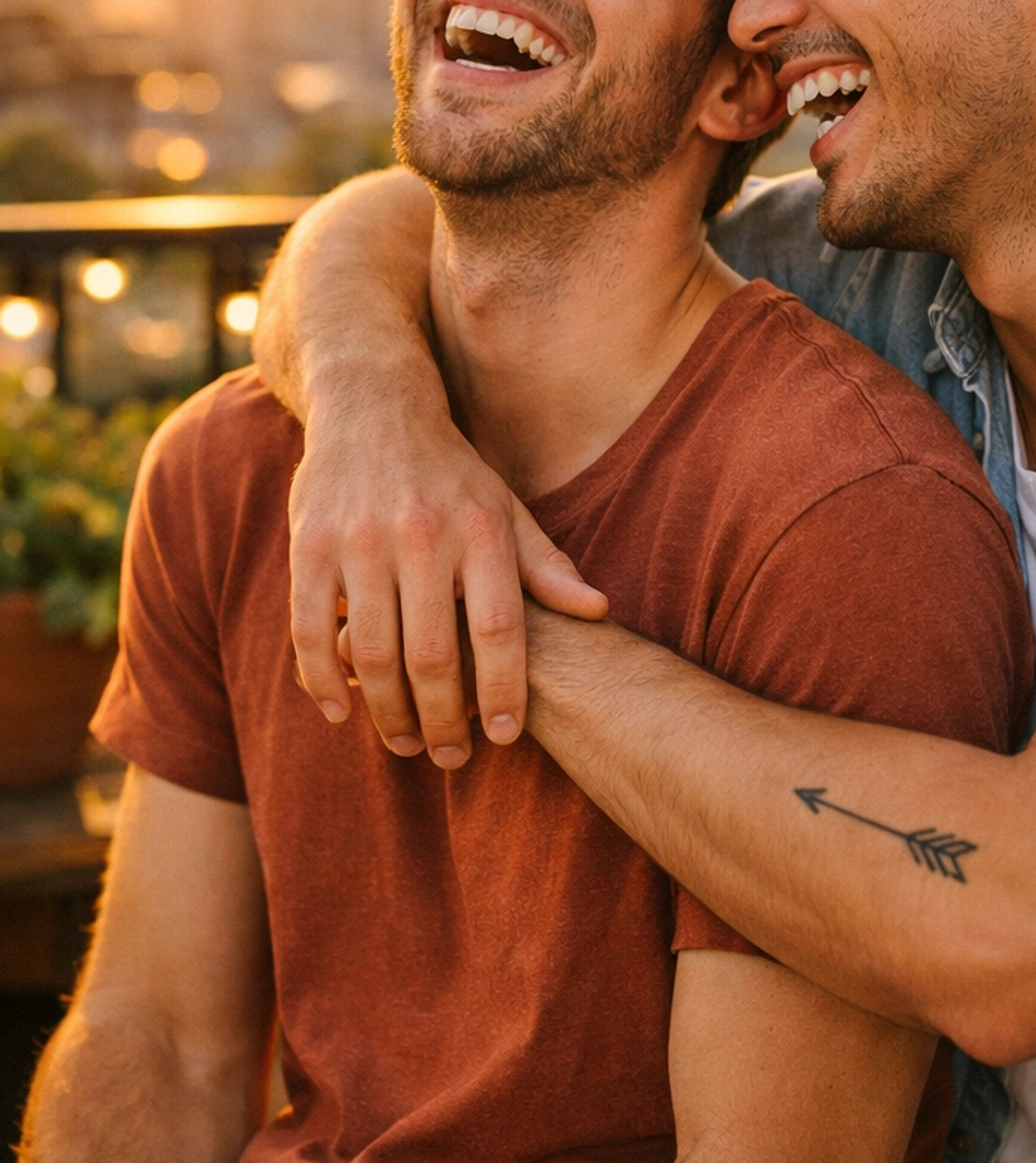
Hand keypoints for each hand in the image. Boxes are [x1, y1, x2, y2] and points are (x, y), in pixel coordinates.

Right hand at [288, 386, 607, 764]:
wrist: (373, 406)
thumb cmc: (450, 472)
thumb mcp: (505, 507)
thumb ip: (545, 564)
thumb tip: (598, 610)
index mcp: (478, 530)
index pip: (499, 628)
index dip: (504, 689)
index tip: (506, 735)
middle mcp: (421, 536)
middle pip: (434, 655)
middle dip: (443, 720)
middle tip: (450, 756)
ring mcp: (360, 541)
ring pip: (373, 652)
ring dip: (387, 712)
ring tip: (404, 743)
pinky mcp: (309, 545)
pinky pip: (310, 628)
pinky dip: (323, 679)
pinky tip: (341, 711)